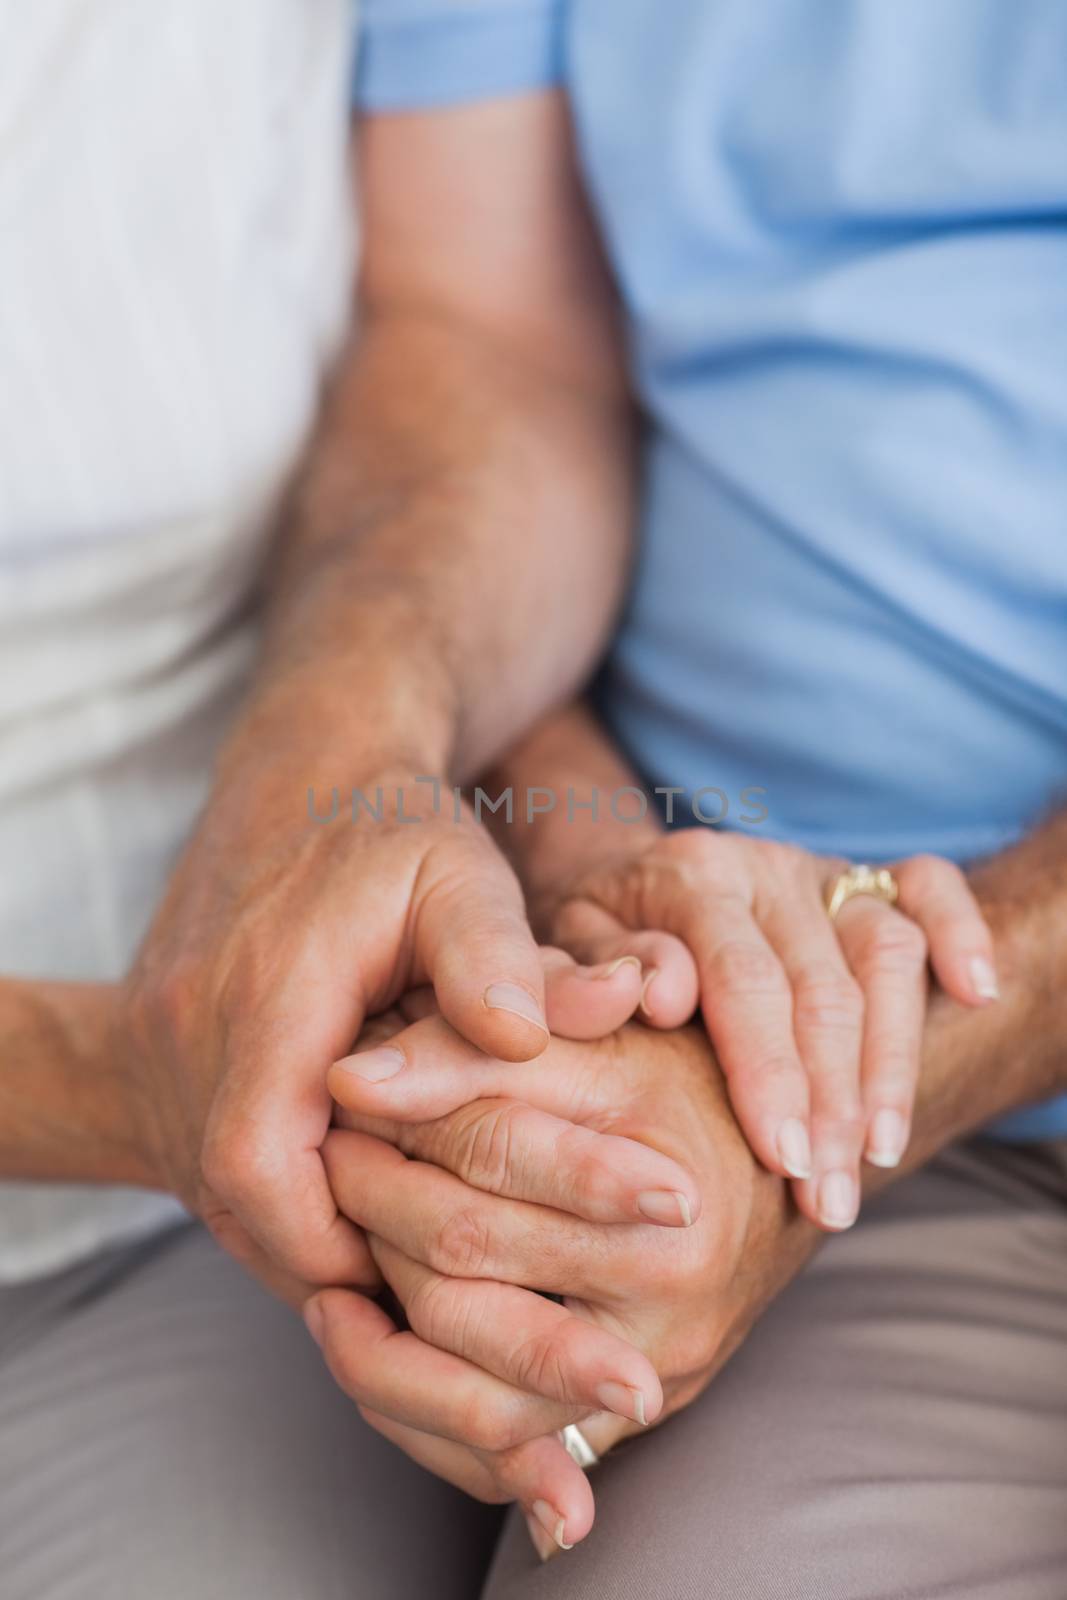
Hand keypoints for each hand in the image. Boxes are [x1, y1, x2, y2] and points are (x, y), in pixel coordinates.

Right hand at [118, 770, 645, 1303]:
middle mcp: (191, 1025)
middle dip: (325, 1252)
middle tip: (420, 1278)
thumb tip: (530, 1042)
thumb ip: (497, 957)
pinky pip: (208, 1152)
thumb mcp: (459, 873)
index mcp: (263, 991)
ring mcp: (165, 1039)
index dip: (329, 1235)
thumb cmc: (392, 827)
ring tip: (398, 1248)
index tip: (411, 1268)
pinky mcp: (166, 1047)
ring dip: (303, 1227)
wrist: (297, 771)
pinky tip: (354, 1192)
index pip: (258, 1158)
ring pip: (216, 1185)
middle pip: (232, 1193)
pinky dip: (280, 1190)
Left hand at [308, 1015, 814, 1553]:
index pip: (491, 1150)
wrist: (778, 1186)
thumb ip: (478, 1050)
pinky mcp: (619, 1420)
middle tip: (330, 1162)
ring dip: (376, 1322)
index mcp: (660, 1177)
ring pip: (467, 1376)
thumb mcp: (595, 1050)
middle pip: (465, 1258)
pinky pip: (494, 1449)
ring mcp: (647, 1367)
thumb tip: (349, 1078)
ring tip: (332, 1261)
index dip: (401, 1119)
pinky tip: (364, 1342)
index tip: (343, 1094)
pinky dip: (412, 1405)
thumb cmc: (680, 1094)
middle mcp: (669, 1287)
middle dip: (373, 1205)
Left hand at [536, 830, 995, 1229]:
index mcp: (686, 878)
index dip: (769, 1073)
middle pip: (821, 983)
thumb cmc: (588, 952)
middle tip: (826, 1200)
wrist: (619, 891)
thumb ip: (578, 982)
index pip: (742, 978)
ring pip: (884, 951)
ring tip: (877, 1156)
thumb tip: (657, 995)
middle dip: (832, 1102)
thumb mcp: (556, 963)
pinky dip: (962, 934)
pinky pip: (929, 888)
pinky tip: (975, 996)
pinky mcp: (859, 878)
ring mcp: (816, 871)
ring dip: (890, 1063)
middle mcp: (759, 867)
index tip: (782, 1160)